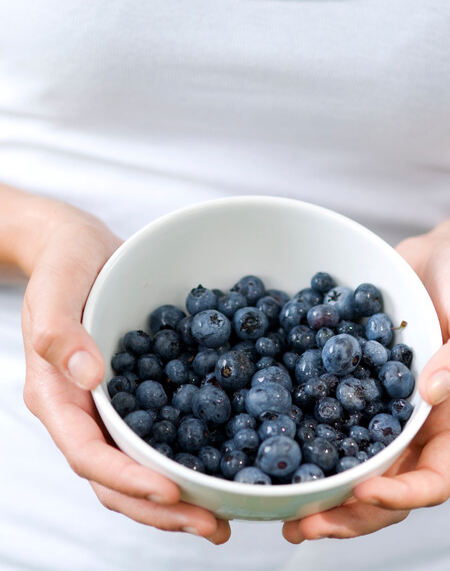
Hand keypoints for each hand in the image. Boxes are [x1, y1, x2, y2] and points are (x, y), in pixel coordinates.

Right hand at [18, 198, 229, 544]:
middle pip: (114, 478)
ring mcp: (108, 407)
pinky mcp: (135, 393)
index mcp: (56, 396)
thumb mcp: (57, 288)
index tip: (171, 491)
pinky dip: (183, 457)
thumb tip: (90, 377)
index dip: (126, 479)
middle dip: (160, 508)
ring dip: (175, 497)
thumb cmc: (64, 264)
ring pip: (136, 466)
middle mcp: (82, 411)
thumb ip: (62, 333)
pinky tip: (219, 465)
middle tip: (212, 526)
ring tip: (220, 516)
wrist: (80, 248)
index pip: (86, 453)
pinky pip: (156, 435)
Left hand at [283, 219, 449, 543]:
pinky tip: (273, 450)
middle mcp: (412, 427)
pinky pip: (330, 418)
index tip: (364, 493)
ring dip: (321, 490)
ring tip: (285, 510)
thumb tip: (428, 392)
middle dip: (347, 512)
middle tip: (305, 524)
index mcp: (448, 424)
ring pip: (352, 463)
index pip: (433, 479)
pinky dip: (306, 439)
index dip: (402, 494)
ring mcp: (379, 411)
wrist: (435, 260)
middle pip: (384, 486)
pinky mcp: (351, 387)